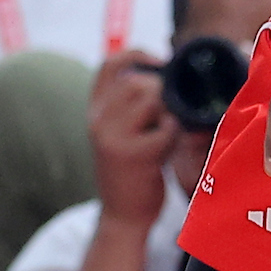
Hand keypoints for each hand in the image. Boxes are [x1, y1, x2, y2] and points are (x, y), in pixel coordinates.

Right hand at [89, 48, 178, 227]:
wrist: (122, 216)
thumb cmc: (129, 171)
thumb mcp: (117, 133)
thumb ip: (128, 106)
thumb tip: (160, 76)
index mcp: (94, 111)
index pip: (109, 65)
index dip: (136, 54)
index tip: (159, 61)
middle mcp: (99, 121)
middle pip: (135, 80)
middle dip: (161, 89)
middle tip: (170, 111)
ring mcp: (114, 138)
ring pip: (150, 98)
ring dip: (169, 110)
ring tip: (169, 129)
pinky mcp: (136, 156)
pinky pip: (166, 127)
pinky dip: (175, 132)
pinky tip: (171, 146)